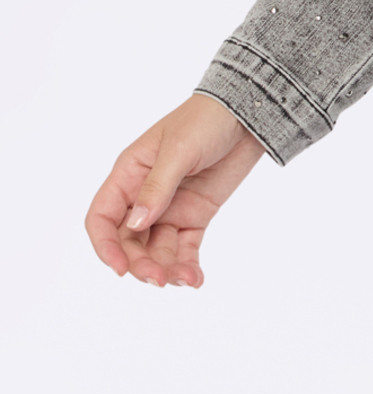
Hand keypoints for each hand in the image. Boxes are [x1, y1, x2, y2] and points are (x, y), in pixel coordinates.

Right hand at [84, 92, 265, 288]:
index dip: (105, 246)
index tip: (119, 269)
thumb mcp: (179, 150)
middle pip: (129, 242)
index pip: (102, 217)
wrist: (248, 114)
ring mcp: (170, 208)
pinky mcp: (195, 216)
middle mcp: (144, 195)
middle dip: (140, 264)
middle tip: (159, 279)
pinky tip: (195, 280)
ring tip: (184, 279)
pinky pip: (184, 248)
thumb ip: (157, 187)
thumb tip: (135, 224)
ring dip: (165, 269)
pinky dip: (187, 265)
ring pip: (156, 250)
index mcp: (129, 174)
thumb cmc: (206, 120)